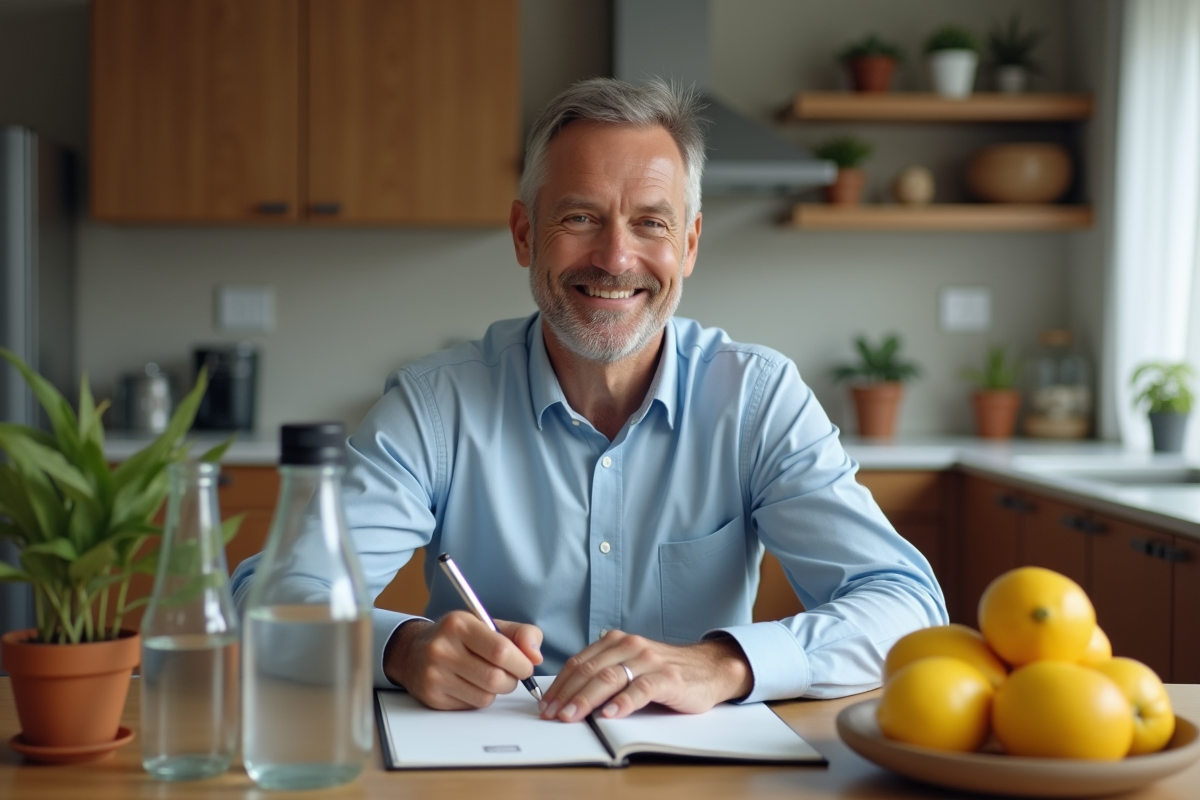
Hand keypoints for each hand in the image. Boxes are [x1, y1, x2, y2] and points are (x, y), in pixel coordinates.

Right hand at [383, 611, 543, 709]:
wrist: (414, 652)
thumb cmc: (461, 638)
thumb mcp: (490, 625)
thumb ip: (521, 634)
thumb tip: (536, 657)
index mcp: (459, 624)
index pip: (500, 650)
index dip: (521, 663)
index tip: (526, 665)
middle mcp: (442, 648)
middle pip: (495, 677)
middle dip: (512, 680)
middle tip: (510, 673)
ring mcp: (434, 675)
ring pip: (485, 696)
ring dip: (497, 690)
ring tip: (489, 676)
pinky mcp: (432, 697)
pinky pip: (472, 706)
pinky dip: (480, 698)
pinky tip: (471, 684)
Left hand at [539, 630, 752, 722]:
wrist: (708, 668)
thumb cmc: (665, 671)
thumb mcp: (630, 666)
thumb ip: (604, 674)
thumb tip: (568, 696)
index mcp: (616, 641)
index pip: (579, 663)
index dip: (559, 685)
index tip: (545, 705)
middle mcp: (630, 646)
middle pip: (590, 670)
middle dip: (567, 694)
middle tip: (553, 714)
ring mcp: (649, 660)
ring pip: (610, 677)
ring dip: (587, 699)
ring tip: (572, 715)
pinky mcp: (668, 677)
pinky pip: (641, 688)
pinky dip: (623, 702)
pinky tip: (610, 713)